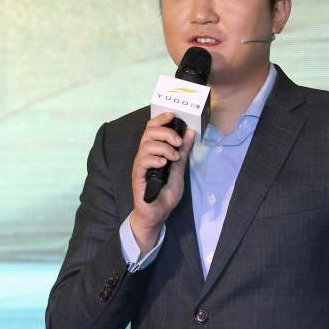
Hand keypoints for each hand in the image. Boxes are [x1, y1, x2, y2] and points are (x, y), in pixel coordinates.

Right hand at [131, 112, 194, 254]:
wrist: (158, 213)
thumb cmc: (165, 192)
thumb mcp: (179, 168)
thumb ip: (183, 151)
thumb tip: (190, 132)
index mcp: (153, 151)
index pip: (152, 128)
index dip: (160, 119)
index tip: (173, 116)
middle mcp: (144, 155)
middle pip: (148, 132)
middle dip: (166, 133)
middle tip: (178, 142)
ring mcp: (140, 165)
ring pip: (146, 145)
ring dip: (163, 147)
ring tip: (174, 157)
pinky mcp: (138, 176)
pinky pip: (142, 161)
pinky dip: (154, 159)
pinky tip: (163, 163)